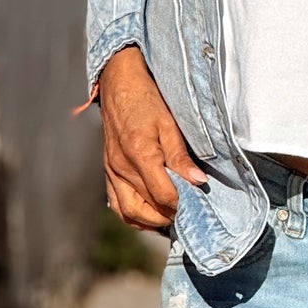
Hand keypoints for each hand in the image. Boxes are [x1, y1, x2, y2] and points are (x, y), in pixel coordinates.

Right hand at [98, 46, 206, 230]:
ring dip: (151, 221)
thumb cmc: (148, 101)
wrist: (119, 86)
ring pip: (128, 212)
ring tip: (171, 218)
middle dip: (169, 217)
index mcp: (140, 154)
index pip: (163, 195)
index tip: (198, 203)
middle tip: (188, 215)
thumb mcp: (170, 124)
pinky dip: (133, 216)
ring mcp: (111, 172)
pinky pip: (117, 204)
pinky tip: (150, 215)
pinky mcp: (108, 172)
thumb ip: (182, 156)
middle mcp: (122, 167)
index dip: (182, 204)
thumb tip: (199, 182)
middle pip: (146, 208)